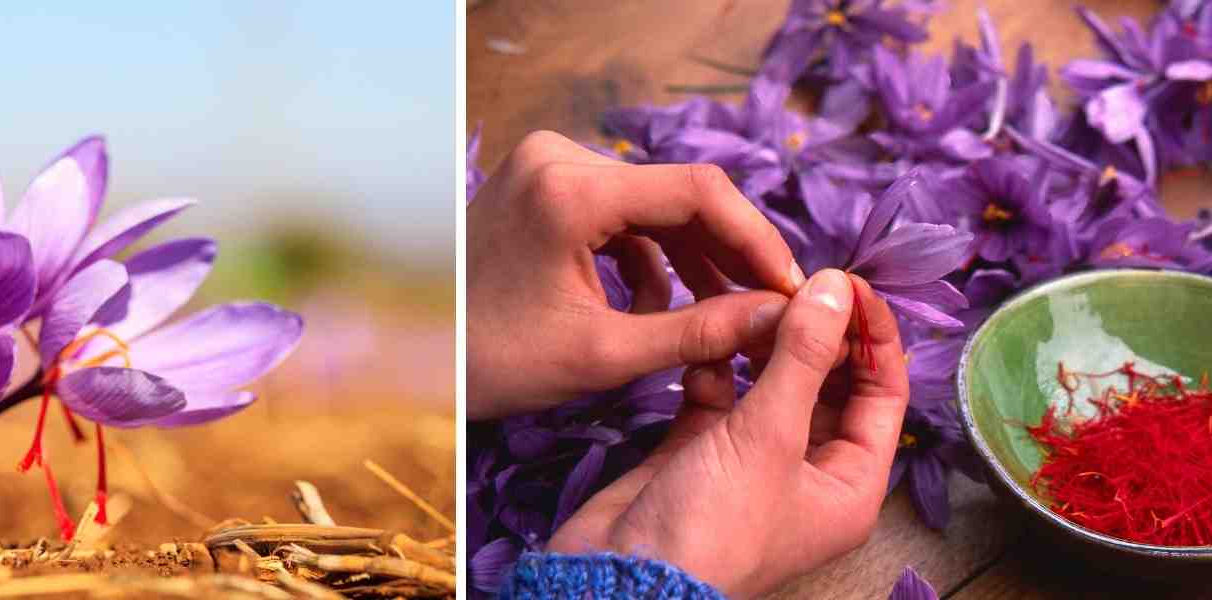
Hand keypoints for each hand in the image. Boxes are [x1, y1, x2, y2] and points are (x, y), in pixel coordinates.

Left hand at [466, 131, 803, 419]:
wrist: (419, 362)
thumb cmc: (494, 362)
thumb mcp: (604, 355)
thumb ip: (698, 332)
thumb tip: (777, 319)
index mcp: (570, 190)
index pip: (697, 192)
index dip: (756, 239)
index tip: (792, 287)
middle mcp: (559, 158)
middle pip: (679, 194)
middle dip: (728, 254)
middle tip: (771, 305)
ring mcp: (548, 166)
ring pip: (655, 206)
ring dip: (692, 260)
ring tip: (720, 318)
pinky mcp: (544, 185)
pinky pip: (623, 213)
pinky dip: (650, 257)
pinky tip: (657, 308)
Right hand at [548, 270, 909, 598]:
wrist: (622, 574)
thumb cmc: (714, 523)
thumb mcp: (770, 436)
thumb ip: (805, 356)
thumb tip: (838, 286)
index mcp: (850, 484)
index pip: (883, 394)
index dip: (872, 336)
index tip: (847, 281)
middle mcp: (809, 473)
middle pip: (829, 385)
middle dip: (814, 334)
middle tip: (791, 284)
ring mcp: (754, 461)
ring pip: (772, 385)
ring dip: (762, 345)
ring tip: (748, 302)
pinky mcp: (702, 450)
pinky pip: (721, 396)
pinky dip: (714, 368)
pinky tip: (705, 345)